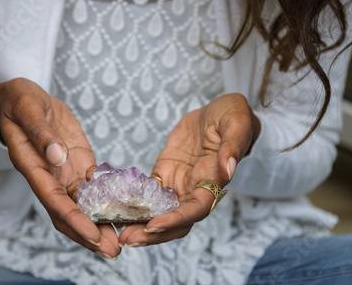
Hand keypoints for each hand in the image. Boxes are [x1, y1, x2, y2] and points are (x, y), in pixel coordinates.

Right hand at [0, 77, 119, 258]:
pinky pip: (94, 184)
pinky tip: (124, 209)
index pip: (53, 201)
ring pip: (83, 204)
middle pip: (68, 213)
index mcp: (32, 166)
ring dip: (101, 223)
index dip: (73, 220)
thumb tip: (57, 156)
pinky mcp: (77, 161)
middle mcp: (49, 176)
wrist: (21, 98)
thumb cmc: (19, 101)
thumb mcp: (26, 108)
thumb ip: (40, 133)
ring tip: (122, 238)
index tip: (93, 236)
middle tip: (113, 252)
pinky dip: (108, 198)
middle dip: (89, 234)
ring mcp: (64, 171)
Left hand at [119, 93, 260, 246]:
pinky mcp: (165, 173)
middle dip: (152, 234)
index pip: (195, 210)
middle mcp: (195, 190)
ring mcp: (178, 183)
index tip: (153, 225)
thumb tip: (227, 169)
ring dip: (139, 224)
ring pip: (159, 213)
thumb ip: (233, 146)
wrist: (218, 112)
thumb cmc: (233, 117)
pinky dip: (132, 203)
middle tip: (126, 239)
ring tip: (115, 229)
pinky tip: (114, 207)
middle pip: (174, 222)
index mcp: (213, 182)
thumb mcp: (237, 123)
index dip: (175, 220)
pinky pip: (148, 193)